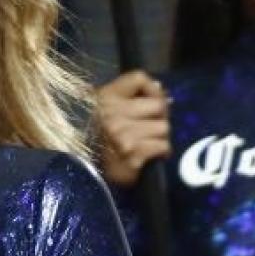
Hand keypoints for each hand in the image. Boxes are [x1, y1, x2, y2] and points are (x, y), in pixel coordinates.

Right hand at [95, 70, 171, 186]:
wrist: (90, 178)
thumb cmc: (101, 142)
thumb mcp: (107, 111)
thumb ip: (131, 96)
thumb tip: (159, 89)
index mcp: (103, 98)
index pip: (138, 77)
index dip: (150, 90)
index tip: (148, 104)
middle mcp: (111, 114)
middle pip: (158, 104)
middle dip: (158, 118)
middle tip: (148, 130)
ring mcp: (121, 135)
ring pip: (163, 127)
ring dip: (159, 138)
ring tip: (145, 145)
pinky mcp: (132, 154)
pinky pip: (163, 146)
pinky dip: (160, 153)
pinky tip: (148, 157)